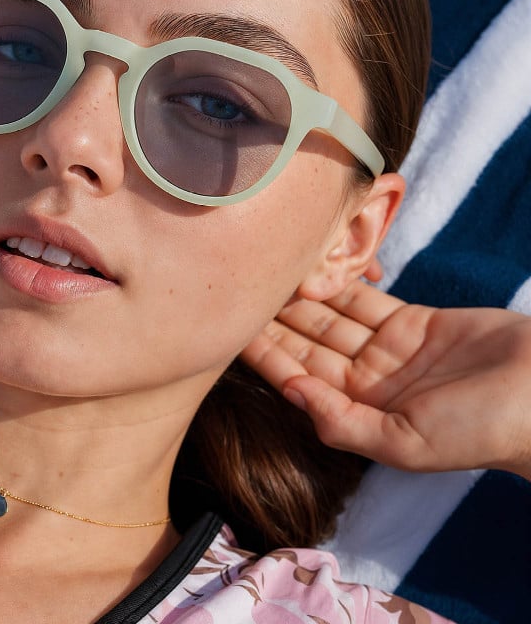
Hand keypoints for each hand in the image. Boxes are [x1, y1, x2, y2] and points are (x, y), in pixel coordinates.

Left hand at [241, 281, 530, 480]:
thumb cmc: (479, 430)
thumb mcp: (405, 443)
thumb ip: (343, 422)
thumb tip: (288, 393)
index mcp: (362, 411)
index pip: (300, 377)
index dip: (266, 354)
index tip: (231, 329)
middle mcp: (370, 380)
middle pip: (311, 343)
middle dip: (275, 319)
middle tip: (239, 290)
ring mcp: (392, 349)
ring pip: (334, 317)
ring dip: (302, 296)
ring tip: (267, 272)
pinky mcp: (416, 322)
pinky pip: (368, 299)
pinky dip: (342, 284)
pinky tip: (311, 268)